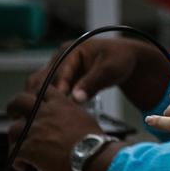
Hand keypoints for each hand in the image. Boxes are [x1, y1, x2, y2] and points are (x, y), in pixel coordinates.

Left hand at [6, 89, 103, 170]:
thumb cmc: (94, 141)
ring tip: (20, 150)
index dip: (35, 95)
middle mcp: (44, 114)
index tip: (33, 101)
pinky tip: (22, 166)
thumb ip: (69, 115)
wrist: (91, 156)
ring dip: (15, 139)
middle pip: (19, 101)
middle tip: (14, 115)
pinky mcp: (28, 148)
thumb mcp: (84, 118)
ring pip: (13, 129)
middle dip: (14, 107)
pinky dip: (16, 161)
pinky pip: (14, 152)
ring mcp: (34, 130)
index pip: (42, 89)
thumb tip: (65, 121)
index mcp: (59, 105)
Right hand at [24, 37, 169, 110]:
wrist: (129, 59)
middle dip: (40, 97)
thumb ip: (92, 82)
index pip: (57, 73)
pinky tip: (49, 117)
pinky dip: (50, 102)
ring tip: (40, 119)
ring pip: (43, 86)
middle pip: (42, 79)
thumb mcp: (109, 69)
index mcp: (69, 51)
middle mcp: (60, 58)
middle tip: (40, 117)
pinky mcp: (64, 80)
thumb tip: (75, 99)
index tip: (54, 107)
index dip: (56, 90)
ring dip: (41, 101)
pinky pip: (53, 92)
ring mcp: (60, 69)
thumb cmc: (120, 60)